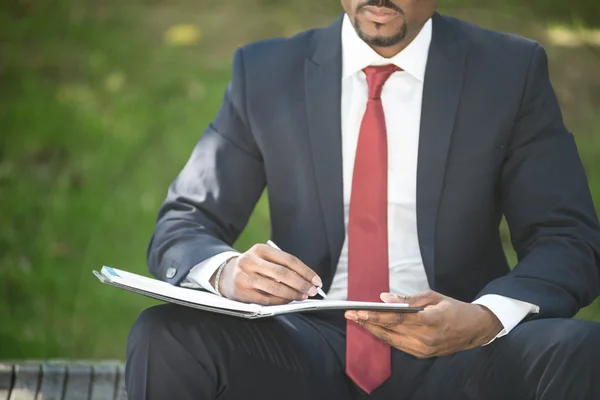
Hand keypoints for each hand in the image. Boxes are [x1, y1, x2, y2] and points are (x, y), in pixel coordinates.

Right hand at [211, 244, 322, 304]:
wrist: (226, 275)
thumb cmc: (254, 267)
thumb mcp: (265, 259)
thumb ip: (284, 266)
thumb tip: (308, 281)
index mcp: (260, 249)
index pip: (288, 260)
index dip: (305, 271)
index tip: (317, 281)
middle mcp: (250, 261)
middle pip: (282, 273)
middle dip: (301, 283)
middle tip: (312, 291)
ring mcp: (244, 277)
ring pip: (275, 287)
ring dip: (292, 294)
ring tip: (303, 297)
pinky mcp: (242, 292)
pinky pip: (266, 299)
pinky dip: (281, 301)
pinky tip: (289, 301)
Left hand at [345, 291, 502, 358]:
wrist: (474, 329)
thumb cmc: (454, 308)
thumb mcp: (433, 297)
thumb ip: (407, 299)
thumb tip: (385, 298)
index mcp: (430, 321)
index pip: (396, 319)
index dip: (376, 315)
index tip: (359, 311)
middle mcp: (426, 338)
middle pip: (390, 331)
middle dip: (368, 322)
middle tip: (350, 315)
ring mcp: (424, 349)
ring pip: (392, 340)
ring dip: (373, 330)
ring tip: (358, 320)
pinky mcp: (423, 354)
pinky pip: (399, 345)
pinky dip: (385, 336)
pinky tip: (374, 328)